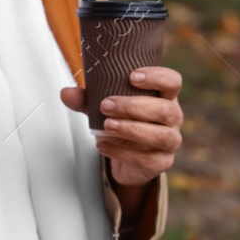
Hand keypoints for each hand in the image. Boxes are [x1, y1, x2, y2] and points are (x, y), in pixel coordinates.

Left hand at [60, 65, 183, 187]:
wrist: (125, 156)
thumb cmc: (121, 122)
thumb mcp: (103, 107)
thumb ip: (87, 99)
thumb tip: (66, 93)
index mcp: (164, 96)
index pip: (172, 81)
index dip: (157, 77)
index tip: (132, 77)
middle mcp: (172, 117)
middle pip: (165, 109)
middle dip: (134, 107)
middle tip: (106, 105)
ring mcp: (170, 140)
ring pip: (161, 135)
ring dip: (131, 129)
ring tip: (107, 126)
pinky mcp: (162, 162)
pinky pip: (147, 159)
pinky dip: (122, 153)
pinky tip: (104, 145)